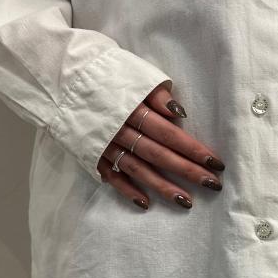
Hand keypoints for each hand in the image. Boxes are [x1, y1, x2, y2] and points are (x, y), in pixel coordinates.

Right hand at [97, 83, 225, 210]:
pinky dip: (127, 190)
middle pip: (159, 155)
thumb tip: (179, 113)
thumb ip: (157, 94)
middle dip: (187, 171)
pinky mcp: (92, 154)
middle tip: (212, 184)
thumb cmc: (106, 74)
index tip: (216, 163)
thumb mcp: (134, 74)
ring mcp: (105, 145)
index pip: (170, 134)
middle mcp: (120, 130)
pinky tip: (146, 203)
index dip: (194, 149)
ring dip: (163, 187)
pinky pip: (111, 176)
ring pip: (139, 170)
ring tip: (187, 202)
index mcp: (133, 108)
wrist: (61, 76)